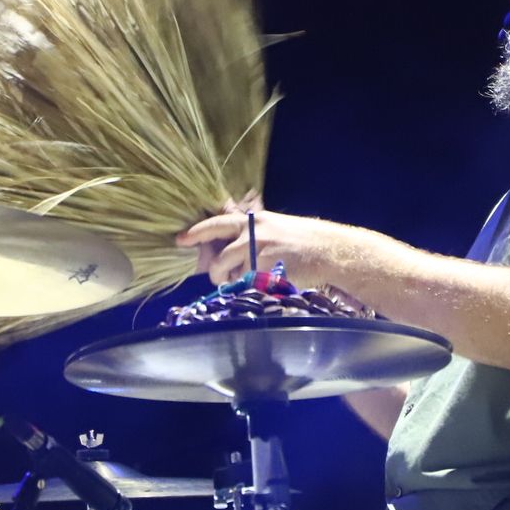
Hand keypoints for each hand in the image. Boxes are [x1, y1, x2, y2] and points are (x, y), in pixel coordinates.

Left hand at [176, 208, 366, 288]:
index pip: (217, 224)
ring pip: (232, 275)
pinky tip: (267, 283)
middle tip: (219, 278)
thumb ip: (250, 233)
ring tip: (250, 282)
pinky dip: (254, 289)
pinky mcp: (268, 273)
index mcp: (253, 221)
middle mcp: (253, 235)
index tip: (180, 240)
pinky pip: (249, 287)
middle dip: (215, 272)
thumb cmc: (303, 240)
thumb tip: (227, 249)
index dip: (196, 233)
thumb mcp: (274, 226)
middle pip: (220, 258)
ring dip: (234, 283)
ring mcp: (260, 255)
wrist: (329, 250)